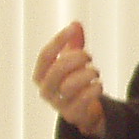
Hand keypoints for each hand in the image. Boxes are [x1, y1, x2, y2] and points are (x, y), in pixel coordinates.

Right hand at [32, 21, 106, 136]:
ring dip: (86, 75)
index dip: (59, 40)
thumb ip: (74, 42)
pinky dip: (92, 90)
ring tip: (95, 72)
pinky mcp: (72, 115)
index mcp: (41, 75)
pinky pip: (81, 101)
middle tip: (89, 55)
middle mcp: (46, 90)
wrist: (85, 111)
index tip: (73, 28)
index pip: (45, 56)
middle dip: (75, 59)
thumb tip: (76, 23)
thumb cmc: (74, 81)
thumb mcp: (72, 61)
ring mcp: (58, 104)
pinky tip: (98, 85)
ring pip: (68, 87)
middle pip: (56, 71)